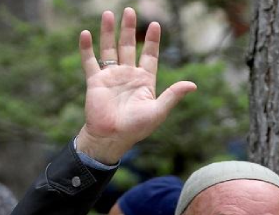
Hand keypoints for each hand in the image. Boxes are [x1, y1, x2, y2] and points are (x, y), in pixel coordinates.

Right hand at [75, 8, 196, 164]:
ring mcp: (111, 77)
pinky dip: (87, 48)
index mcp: (144, 81)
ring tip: (109, 13)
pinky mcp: (95, 81)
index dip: (152, 41)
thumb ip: (173, 95)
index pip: (149, 55)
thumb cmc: (136, 128)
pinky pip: (90, 61)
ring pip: (109, 49)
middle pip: (128, 46)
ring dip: (109, 32)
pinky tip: (85, 33)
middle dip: (128, 29)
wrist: (112, 138)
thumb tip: (193, 85)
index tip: (155, 24)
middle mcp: (127, 75)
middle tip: (130, 10)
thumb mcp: (158, 111)